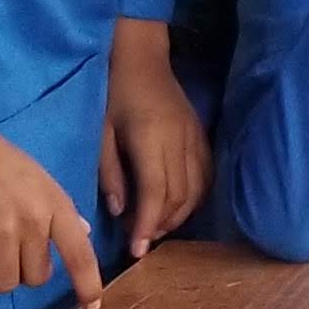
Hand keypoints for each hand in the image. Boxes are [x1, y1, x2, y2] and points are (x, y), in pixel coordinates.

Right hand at [0, 123, 101, 307]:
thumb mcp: (36, 177)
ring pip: (4, 284)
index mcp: (55, 202)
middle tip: (2, 251)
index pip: (81, 253)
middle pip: (36, 278)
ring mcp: (2, 231)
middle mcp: (34, 220)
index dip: (88, 284)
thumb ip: (57, 208)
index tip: (92, 305)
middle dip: (20, 271)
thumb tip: (83, 234)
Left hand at [97, 19, 205, 257]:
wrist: (143, 58)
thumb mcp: (101, 133)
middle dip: (161, 225)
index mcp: (150, 140)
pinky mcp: (203, 136)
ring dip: (179, 215)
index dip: (146, 225)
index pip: (155, 193)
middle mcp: (178, 141)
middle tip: (142, 242)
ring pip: (197, 190)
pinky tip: (179, 208)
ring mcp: (195, 138)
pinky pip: (207, 176)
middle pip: (179, 196)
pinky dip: (196, 198)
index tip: (136, 250)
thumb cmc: (115, 94)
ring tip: (157, 228)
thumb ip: (110, 173)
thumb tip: (120, 211)